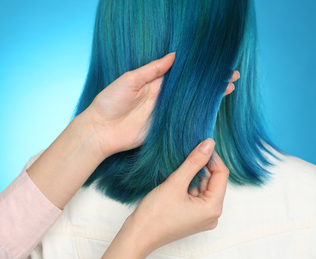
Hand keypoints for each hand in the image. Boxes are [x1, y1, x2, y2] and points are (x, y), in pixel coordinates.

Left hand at [81, 53, 239, 156]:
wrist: (100, 129)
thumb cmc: (110, 101)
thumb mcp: (130, 79)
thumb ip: (152, 70)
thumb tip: (174, 56)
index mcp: (155, 83)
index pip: (181, 74)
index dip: (198, 70)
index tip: (217, 65)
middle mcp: (162, 97)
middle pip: (190, 89)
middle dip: (210, 83)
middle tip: (231, 77)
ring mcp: (164, 113)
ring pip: (190, 104)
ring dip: (209, 98)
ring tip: (228, 90)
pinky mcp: (163, 129)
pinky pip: (183, 121)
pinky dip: (197, 117)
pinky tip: (212, 111)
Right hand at [102, 138, 229, 258]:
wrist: (139, 234)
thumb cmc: (155, 215)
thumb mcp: (175, 183)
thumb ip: (193, 162)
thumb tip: (208, 144)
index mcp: (213, 208)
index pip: (221, 174)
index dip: (211, 157)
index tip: (199, 144)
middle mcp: (212, 215)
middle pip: (213, 181)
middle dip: (201, 166)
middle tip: (187, 153)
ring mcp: (202, 217)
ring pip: (203, 187)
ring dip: (193, 175)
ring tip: (179, 167)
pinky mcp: (192, 217)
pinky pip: (196, 195)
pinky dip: (188, 184)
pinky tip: (176, 180)